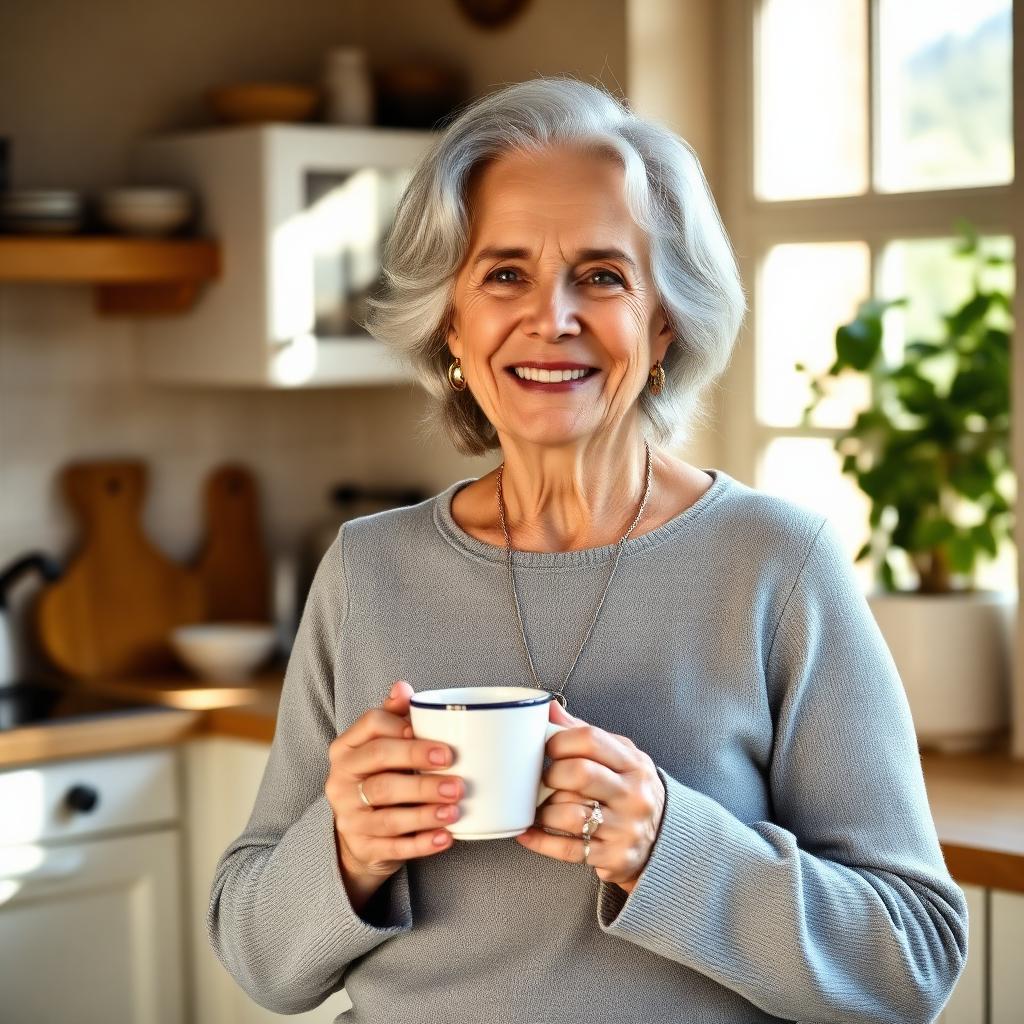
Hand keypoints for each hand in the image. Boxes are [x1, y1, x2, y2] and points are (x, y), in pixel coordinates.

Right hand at [325, 680, 463, 911]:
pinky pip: (393, 847)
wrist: (361, 835)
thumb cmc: (381, 777)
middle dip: (419, 766)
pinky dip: (422, 843)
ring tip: (456, 807)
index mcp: (346, 748)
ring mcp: (348, 816)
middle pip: (379, 765)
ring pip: (388, 811)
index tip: (439, 738)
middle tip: (455, 772)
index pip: (371, 725)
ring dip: (425, 810)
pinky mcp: (362, 847)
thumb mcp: (382, 746)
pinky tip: (446, 837)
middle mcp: (340, 780)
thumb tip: (402, 686)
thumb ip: (394, 717)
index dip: (405, 728)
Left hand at [515, 700, 665, 893]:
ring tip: (540, 807)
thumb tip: (549, 708)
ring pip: (570, 814)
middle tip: (546, 780)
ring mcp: (625, 828)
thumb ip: (584, 733)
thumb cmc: (631, 791)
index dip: (559, 741)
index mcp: (634, 764)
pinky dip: (540, 840)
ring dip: (544, 811)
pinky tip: (528, 832)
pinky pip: (567, 849)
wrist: (664, 840)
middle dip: (551, 775)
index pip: (590, 740)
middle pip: (579, 774)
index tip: (547, 748)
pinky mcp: (614, 857)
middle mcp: (633, 795)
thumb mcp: (620, 757)